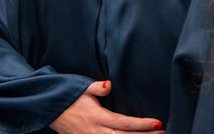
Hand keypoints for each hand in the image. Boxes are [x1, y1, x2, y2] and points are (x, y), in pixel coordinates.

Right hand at [48, 81, 163, 133]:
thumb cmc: (70, 99)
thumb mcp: (82, 89)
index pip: (124, 122)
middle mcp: (96, 132)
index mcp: (97, 117)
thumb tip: (110, 84)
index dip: (142, 124)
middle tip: (163, 133)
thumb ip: (97, 87)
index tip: (158, 123)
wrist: (50, 111)